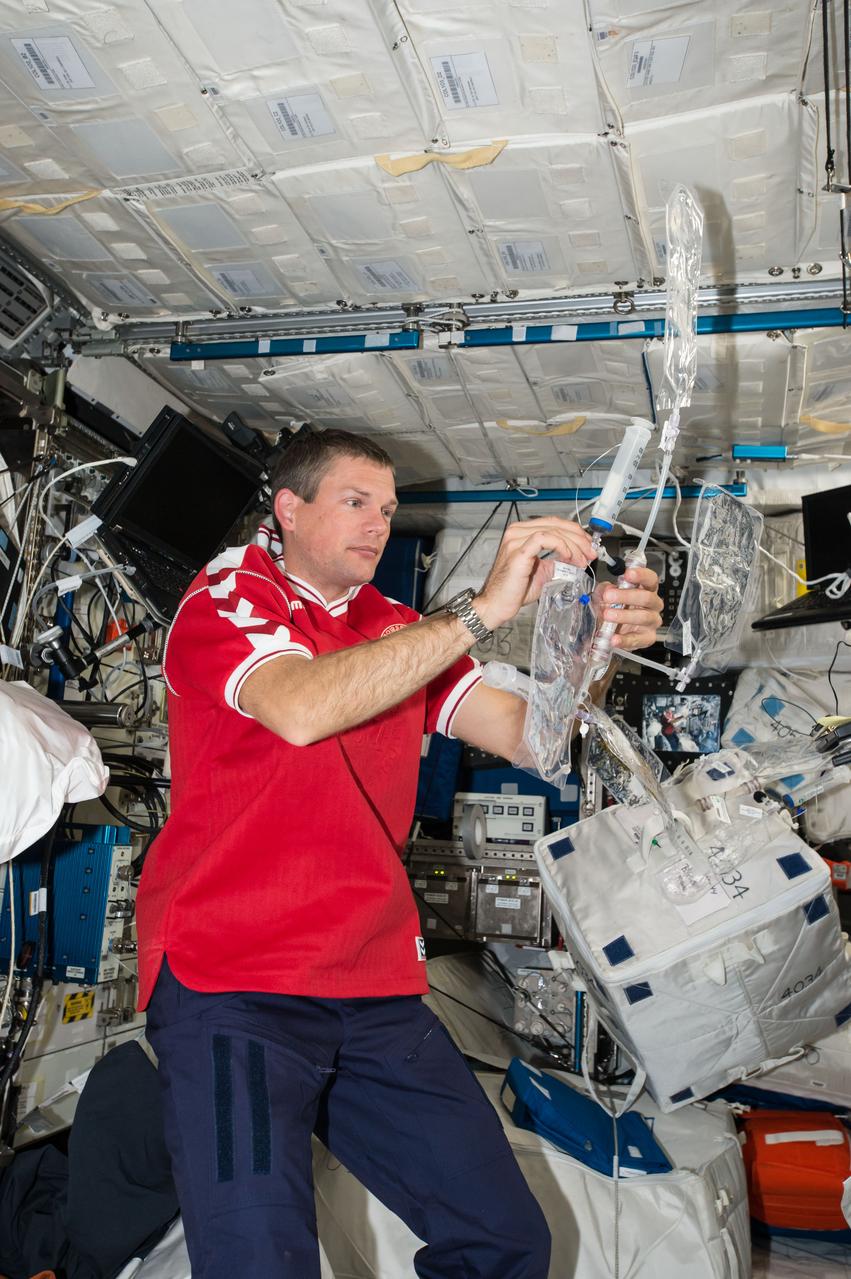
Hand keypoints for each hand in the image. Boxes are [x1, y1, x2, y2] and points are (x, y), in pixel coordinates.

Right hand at [473, 517, 595, 630]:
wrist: (496, 605)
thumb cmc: (514, 591)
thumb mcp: (543, 572)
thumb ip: (557, 561)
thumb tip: (576, 558)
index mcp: (522, 533)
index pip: (555, 523)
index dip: (575, 532)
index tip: (588, 546)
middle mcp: (517, 532)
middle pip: (557, 524)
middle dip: (579, 538)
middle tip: (591, 552)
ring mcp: (516, 540)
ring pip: (554, 530)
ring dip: (573, 544)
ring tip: (582, 559)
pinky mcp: (518, 551)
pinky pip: (544, 539)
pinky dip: (561, 545)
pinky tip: (569, 556)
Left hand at [591, 566, 663, 651]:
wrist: (612, 630)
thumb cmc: (614, 608)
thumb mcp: (606, 595)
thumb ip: (605, 589)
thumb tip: (606, 589)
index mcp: (646, 590)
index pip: (650, 579)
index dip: (641, 575)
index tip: (628, 574)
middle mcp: (653, 605)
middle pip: (647, 597)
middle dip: (626, 596)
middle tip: (609, 596)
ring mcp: (652, 621)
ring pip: (644, 617)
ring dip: (624, 615)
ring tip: (608, 615)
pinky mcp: (647, 638)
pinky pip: (638, 639)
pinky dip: (625, 640)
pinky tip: (614, 638)